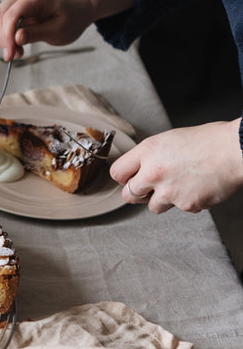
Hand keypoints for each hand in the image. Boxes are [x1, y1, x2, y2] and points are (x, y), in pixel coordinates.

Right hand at [0, 0, 92, 61]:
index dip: (6, 37)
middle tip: (17, 55)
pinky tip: (14, 39)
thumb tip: (16, 38)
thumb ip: (36, 34)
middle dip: (3, 39)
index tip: (10, 56)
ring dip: (1, 36)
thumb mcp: (59, 31)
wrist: (76, 9)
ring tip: (18, 47)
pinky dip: (0, 31)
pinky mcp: (11, 4)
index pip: (10, 16)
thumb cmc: (70, 18)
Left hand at [110, 120, 242, 213]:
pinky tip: (197, 187)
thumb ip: (151, 156)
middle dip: (138, 193)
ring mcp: (168, 191)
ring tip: (179, 184)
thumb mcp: (169, 140)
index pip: (117, 172)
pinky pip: (179, 209)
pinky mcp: (185, 205)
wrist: (234, 151)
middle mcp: (153, 172)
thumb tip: (140, 170)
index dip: (123, 178)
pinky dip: (186, 201)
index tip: (129, 179)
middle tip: (150, 187)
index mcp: (148, 151)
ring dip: (162, 200)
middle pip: (129, 194)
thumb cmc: (207, 141)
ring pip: (152, 206)